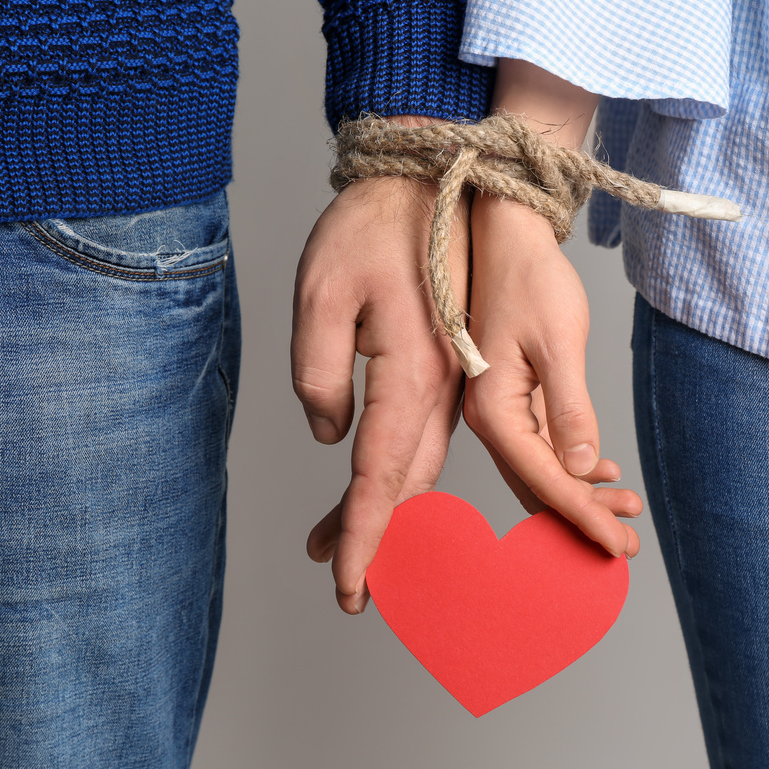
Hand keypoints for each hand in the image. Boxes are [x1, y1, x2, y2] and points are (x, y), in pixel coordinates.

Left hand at [292, 163, 468, 613]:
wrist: (425, 182)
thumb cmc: (369, 230)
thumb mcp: (320, 295)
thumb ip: (316, 373)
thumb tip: (331, 434)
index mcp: (413, 372)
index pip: (381, 475)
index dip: (363, 535)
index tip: (347, 586)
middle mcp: (442, 387)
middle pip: (408, 483)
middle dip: (375, 537)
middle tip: (341, 581)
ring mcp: (451, 378)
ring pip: (420, 464)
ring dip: (385, 508)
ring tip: (338, 542)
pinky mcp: (447, 367)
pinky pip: (426, 435)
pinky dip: (398, 470)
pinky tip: (372, 480)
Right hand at [463, 194, 642, 557]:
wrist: (510, 238)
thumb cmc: (531, 280)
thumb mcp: (558, 342)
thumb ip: (570, 407)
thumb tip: (582, 466)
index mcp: (495, 411)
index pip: (544, 479)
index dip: (584, 515)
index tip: (619, 544)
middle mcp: (492, 419)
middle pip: (539, 485)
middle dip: (584, 517)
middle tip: (628, 546)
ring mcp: (503, 411)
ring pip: (542, 471)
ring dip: (582, 496)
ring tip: (626, 510)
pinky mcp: (516, 399)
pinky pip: (544, 448)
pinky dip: (574, 467)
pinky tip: (604, 474)